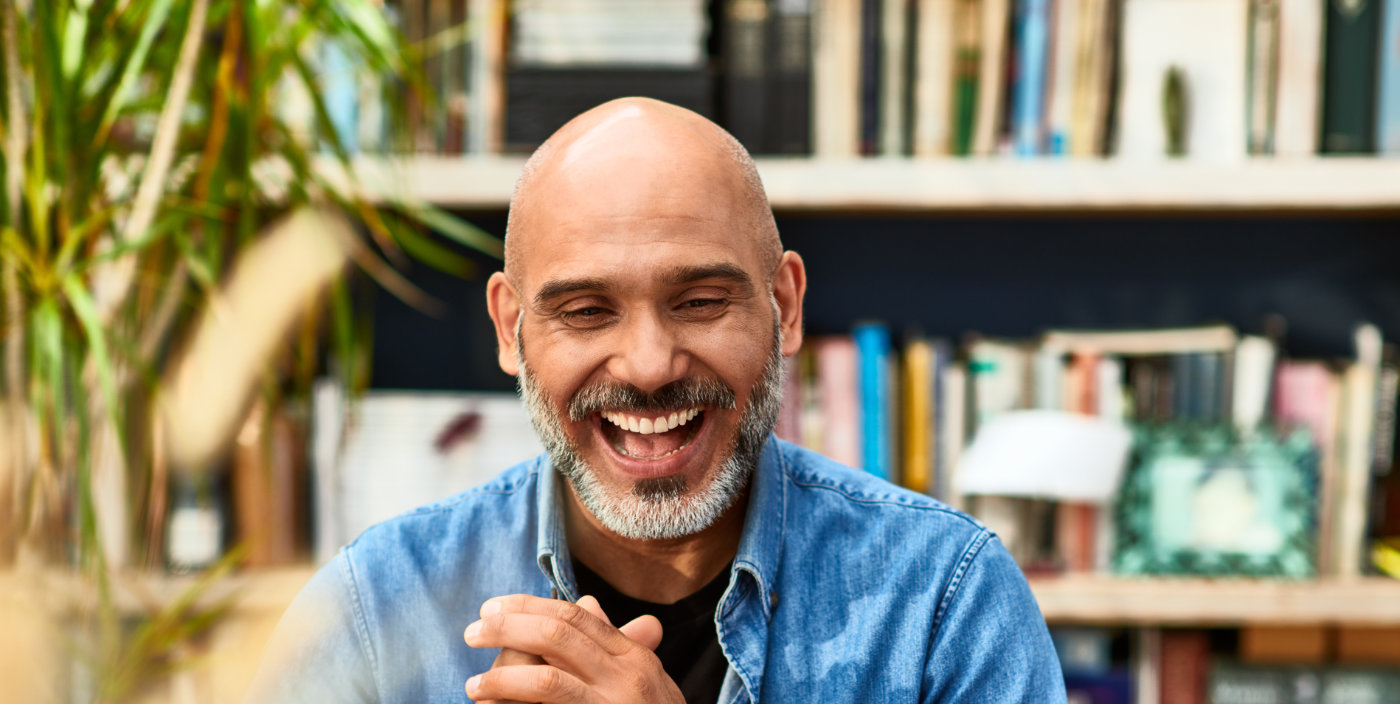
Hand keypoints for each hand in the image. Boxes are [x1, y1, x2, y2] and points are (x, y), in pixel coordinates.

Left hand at [463, 593, 682, 703]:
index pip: (575, 618)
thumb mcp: (646, 682)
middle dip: (507, 629)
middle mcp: (626, 680)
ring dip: (500, 678)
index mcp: (634, 659)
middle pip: (557, 637)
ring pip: (546, 681)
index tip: (493, 608)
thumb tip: (587, 603)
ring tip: (473, 686)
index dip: (528, 607)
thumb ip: (615, 644)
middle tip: (473, 632)